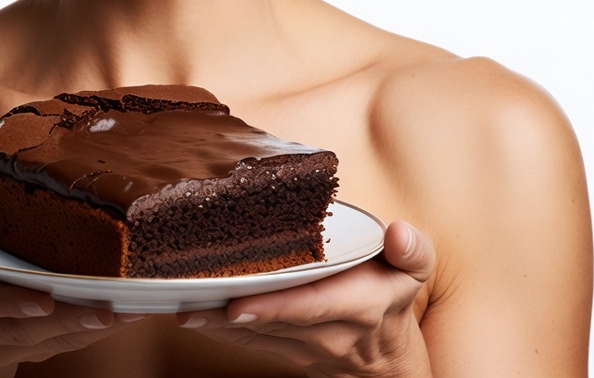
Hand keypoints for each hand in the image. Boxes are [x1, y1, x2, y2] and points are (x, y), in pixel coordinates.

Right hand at [0, 212, 141, 376]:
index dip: (7, 304)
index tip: (42, 300)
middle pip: (24, 329)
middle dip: (67, 320)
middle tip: (106, 309)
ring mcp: (2, 345)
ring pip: (51, 341)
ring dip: (92, 327)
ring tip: (132, 308)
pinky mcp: (30, 349)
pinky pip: (65, 345)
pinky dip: (96, 331)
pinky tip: (129, 314)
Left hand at [175, 221, 433, 376]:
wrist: (388, 361)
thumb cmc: (393, 301)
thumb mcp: (413, 270)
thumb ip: (411, 250)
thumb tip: (399, 233)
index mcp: (358, 305)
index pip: (311, 307)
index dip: (275, 307)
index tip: (238, 304)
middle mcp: (327, 332)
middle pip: (272, 322)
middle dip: (229, 311)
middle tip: (190, 299)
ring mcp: (304, 348)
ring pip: (255, 336)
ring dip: (216, 323)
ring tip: (180, 303)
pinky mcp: (285, 352)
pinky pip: (249, 344)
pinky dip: (219, 331)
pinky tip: (191, 316)